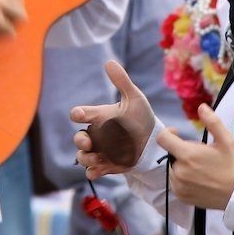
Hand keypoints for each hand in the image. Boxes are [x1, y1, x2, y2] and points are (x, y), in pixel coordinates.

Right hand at [71, 61, 155, 178]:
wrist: (154, 142)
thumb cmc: (142, 118)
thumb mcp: (135, 99)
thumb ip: (122, 82)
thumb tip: (109, 62)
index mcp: (99, 117)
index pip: (82, 114)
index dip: (78, 114)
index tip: (79, 114)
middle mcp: (96, 135)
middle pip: (78, 138)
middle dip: (80, 141)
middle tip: (87, 142)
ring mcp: (100, 151)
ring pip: (83, 156)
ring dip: (86, 158)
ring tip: (96, 159)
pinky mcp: (107, 166)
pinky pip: (93, 171)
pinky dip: (93, 172)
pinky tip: (97, 171)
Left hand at [156, 103, 233, 210]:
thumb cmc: (231, 165)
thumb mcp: (226, 140)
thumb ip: (212, 122)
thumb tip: (201, 107)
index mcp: (187, 155)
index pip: (162, 138)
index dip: (168, 133)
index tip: (178, 133)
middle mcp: (178, 171)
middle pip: (171, 154)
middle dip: (181, 151)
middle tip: (199, 155)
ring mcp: (178, 185)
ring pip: (173, 169)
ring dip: (181, 165)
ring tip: (200, 169)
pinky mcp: (180, 196)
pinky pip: (175, 183)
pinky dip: (182, 179)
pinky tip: (198, 180)